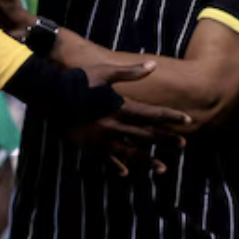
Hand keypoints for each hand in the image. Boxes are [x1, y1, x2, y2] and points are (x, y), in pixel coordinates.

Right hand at [74, 60, 188, 175]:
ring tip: (162, 168)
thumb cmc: (79, 80)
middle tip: (183, 145)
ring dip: (147, 160)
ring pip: (129, 152)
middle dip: (165, 139)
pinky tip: (125, 172)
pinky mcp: (88, 144)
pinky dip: (115, 165)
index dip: (170, 117)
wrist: (51, 94)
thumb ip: (130, 72)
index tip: (188, 120)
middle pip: (145, 134)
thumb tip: (153, 66)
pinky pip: (105, 158)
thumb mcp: (105, 73)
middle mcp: (113, 125)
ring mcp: (100, 137)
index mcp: (120, 107)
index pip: (151, 114)